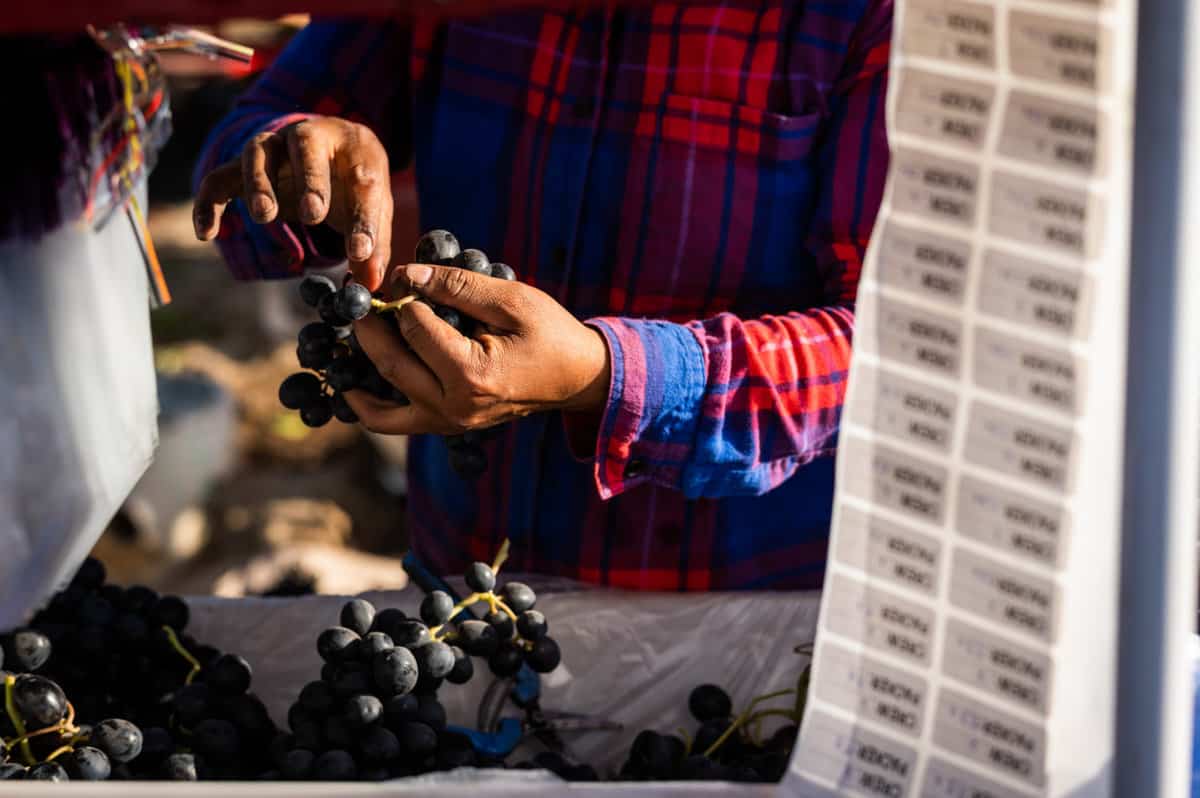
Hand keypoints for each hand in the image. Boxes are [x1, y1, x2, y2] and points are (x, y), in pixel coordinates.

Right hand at [192, 116, 391, 289]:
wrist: (329, 147)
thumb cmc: (355, 183)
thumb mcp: (373, 209)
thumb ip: (375, 246)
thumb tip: (370, 284)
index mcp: (355, 147)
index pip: (363, 181)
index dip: (363, 219)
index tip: (360, 252)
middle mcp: (312, 136)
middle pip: (306, 144)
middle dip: (311, 181)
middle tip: (313, 214)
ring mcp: (275, 145)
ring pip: (259, 151)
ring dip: (259, 182)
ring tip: (264, 215)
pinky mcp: (243, 163)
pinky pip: (219, 178)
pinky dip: (208, 202)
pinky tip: (206, 233)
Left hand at [343, 263, 610, 433]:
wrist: (577, 378)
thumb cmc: (551, 334)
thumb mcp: (512, 299)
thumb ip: (459, 285)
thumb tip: (408, 274)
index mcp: (471, 374)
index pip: (415, 328)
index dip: (403, 296)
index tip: (402, 276)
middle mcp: (453, 407)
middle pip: (389, 362)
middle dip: (368, 326)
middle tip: (358, 298)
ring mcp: (448, 423)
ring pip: (380, 404)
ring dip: (356, 369)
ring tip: (350, 335)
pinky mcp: (446, 427)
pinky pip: (393, 422)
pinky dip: (368, 404)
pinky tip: (352, 380)